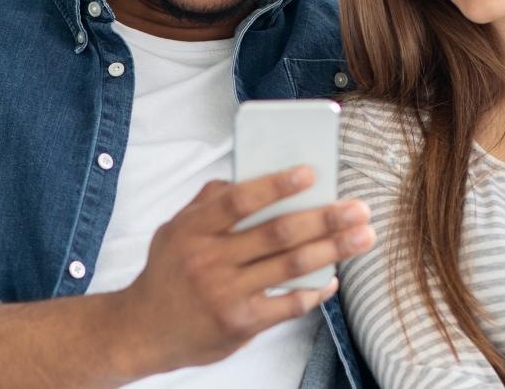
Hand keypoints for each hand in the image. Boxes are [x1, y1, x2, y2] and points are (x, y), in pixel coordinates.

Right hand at [112, 166, 374, 374]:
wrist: (142, 331)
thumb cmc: (167, 274)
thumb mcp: (174, 230)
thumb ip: (208, 202)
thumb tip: (248, 174)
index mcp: (193, 230)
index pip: (241, 200)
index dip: (278, 184)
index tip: (311, 172)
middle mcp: (209, 260)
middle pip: (278, 233)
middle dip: (326, 218)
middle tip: (359, 208)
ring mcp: (226, 294)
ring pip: (291, 266)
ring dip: (334, 249)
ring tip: (363, 236)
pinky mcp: (240, 323)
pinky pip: (288, 304)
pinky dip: (315, 290)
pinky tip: (332, 278)